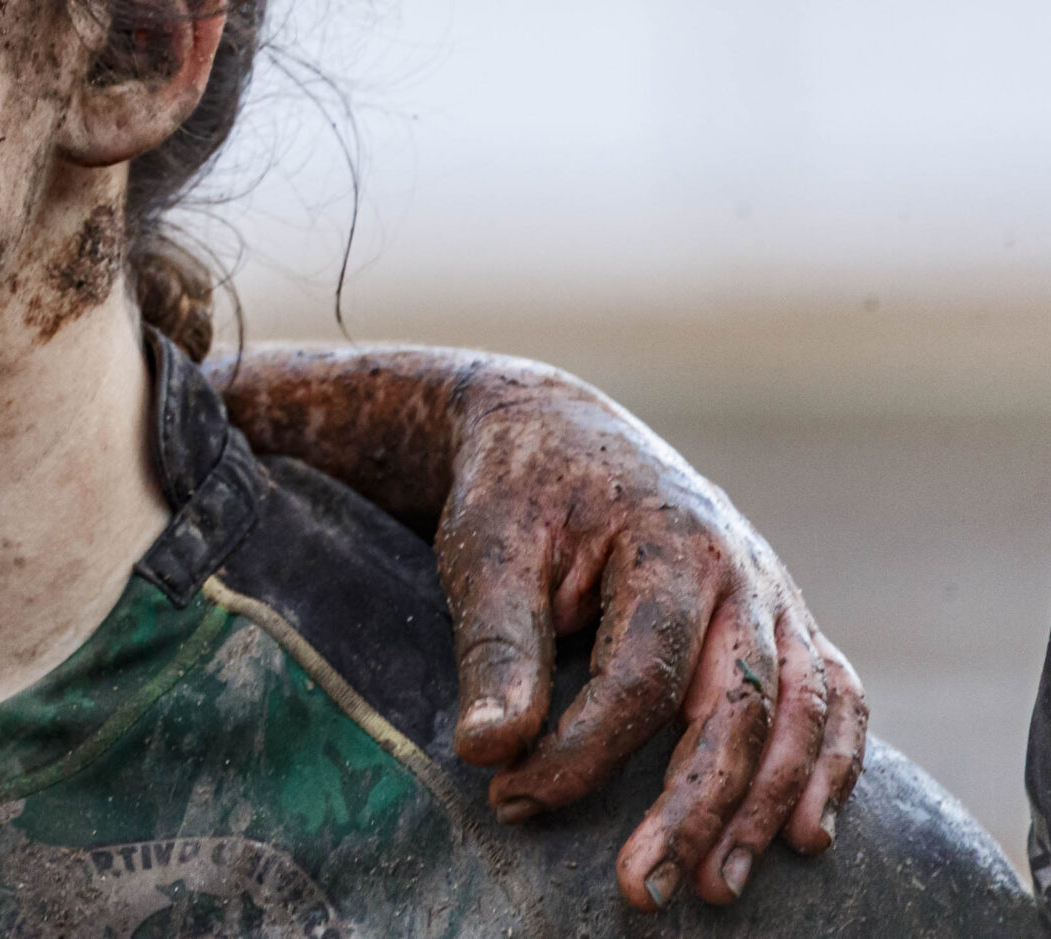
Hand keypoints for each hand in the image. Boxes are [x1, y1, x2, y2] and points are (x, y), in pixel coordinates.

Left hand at [435, 367, 867, 909]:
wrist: (556, 431)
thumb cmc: (518, 492)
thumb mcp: (486, 550)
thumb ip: (495, 647)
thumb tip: (487, 752)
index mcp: (670, 544)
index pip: (641, 677)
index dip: (581, 752)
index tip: (511, 798)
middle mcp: (742, 572)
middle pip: (740, 709)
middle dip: (693, 808)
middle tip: (642, 889)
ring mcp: (774, 596)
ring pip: (800, 716)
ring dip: (765, 806)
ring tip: (716, 883)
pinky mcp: (781, 620)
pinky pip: (833, 698)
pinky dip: (832, 766)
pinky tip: (804, 833)